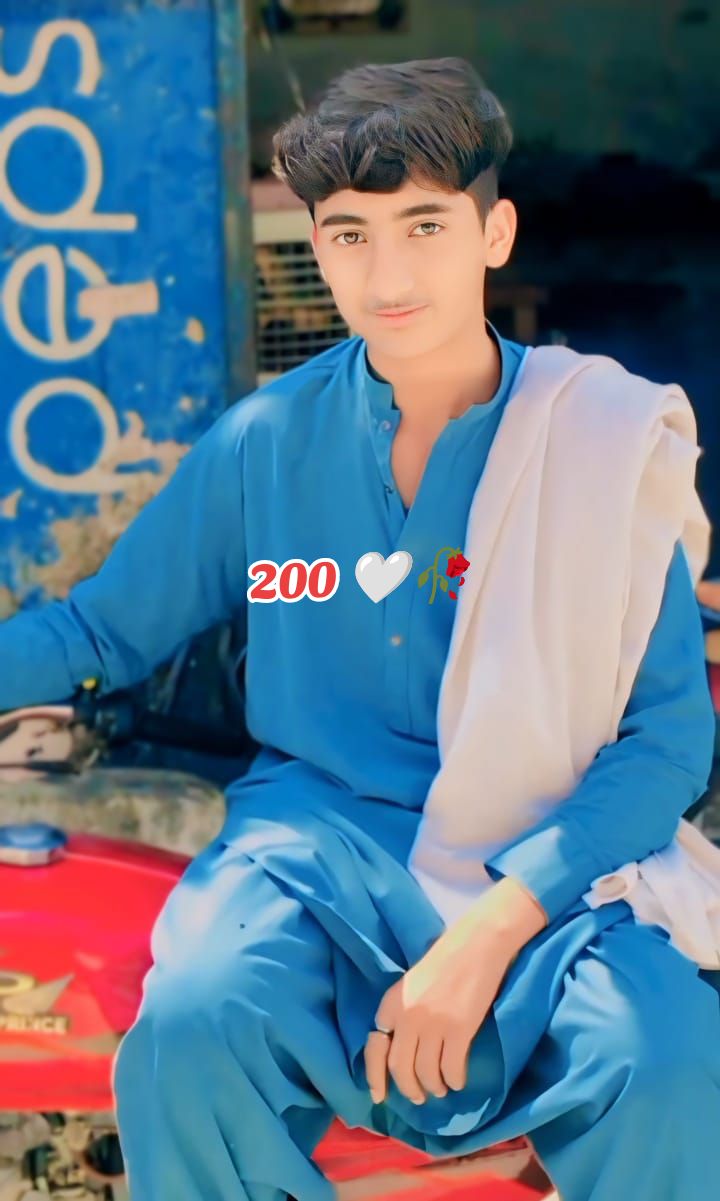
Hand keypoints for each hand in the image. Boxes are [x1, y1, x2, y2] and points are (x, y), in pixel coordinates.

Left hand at [364, 923, 509, 1105]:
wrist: (479, 943)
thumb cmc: (448, 958)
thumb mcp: (413, 984)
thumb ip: (404, 1011)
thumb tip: (402, 1047)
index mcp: (392, 1002)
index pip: (374, 1048)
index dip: (375, 1077)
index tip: (380, 1096)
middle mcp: (407, 1016)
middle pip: (400, 1067)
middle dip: (409, 1088)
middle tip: (419, 1096)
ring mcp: (432, 1024)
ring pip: (425, 1072)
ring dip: (434, 1087)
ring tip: (441, 1088)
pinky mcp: (459, 1029)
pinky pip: (451, 1069)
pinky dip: (454, 1080)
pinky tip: (458, 1080)